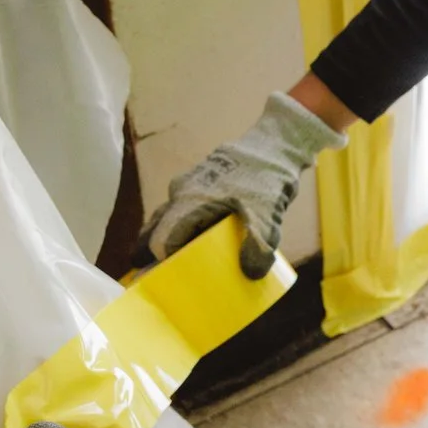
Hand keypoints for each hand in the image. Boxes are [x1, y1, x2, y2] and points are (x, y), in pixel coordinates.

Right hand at [139, 92, 346, 277]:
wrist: (273, 146)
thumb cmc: (266, 180)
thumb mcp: (267, 217)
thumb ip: (259, 246)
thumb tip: (251, 275)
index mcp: (190, 202)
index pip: (162, 240)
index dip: (161, 263)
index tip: (168, 281)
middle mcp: (181, 192)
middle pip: (156, 229)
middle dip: (154, 253)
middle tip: (160, 278)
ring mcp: (187, 185)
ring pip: (166, 217)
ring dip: (167, 239)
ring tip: (174, 264)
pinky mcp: (198, 183)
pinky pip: (180, 209)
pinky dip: (180, 226)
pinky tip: (194, 240)